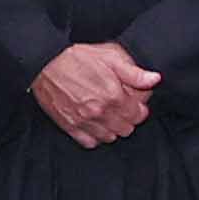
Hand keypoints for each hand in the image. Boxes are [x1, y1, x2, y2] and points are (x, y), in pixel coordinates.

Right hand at [30, 41, 162, 147]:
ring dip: (113, 128)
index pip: (139, 115)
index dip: (139, 107)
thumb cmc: (76, 57)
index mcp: (113, 96)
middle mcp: (100, 113)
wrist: (44, 63)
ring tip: (108, 113)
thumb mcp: (109, 56)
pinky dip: (95, 136)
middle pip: (126, 129)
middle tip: (121, 105)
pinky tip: (95, 123)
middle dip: (128, 118)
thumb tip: (154, 79)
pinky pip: (90, 142)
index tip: (134, 100)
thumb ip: (133, 72)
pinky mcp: (69, 127)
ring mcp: (84, 122)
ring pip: (110, 137)